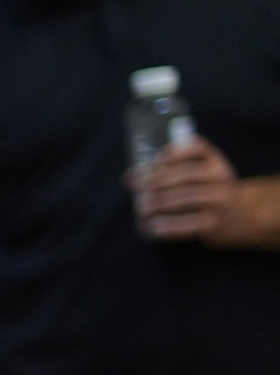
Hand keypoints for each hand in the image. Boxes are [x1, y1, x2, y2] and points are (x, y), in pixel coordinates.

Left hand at [132, 139, 275, 246]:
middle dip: (157, 181)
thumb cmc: (210, 193)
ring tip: (141, 208)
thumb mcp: (199, 176)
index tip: (153, 162)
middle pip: (185, 174)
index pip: (197, 147)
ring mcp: (219, 200)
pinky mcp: (215, 224)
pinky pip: (190, 223)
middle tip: (138, 190)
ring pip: (186, 198)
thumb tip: (129, 176)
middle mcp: (219, 176)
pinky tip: (153, 227)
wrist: (244, 215)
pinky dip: (169, 225)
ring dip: (159, 203)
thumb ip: (169, 173)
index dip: (173, 153)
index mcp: (213, 160)